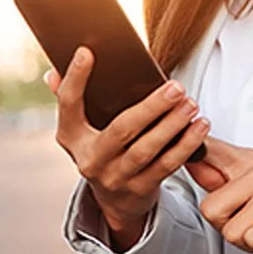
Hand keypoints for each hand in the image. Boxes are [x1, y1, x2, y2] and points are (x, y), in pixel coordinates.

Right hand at [50, 49, 208, 248]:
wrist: (114, 201)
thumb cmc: (102, 150)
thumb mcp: (82, 130)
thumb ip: (71, 100)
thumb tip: (53, 73)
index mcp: (71, 138)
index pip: (69, 105)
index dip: (75, 79)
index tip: (87, 52)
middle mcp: (90, 160)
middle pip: (121, 130)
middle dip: (152, 107)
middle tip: (176, 87)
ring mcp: (114, 178)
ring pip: (147, 150)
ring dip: (173, 126)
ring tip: (191, 104)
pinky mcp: (139, 190)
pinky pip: (166, 166)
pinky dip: (186, 145)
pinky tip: (199, 127)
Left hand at [187, 136, 252, 253]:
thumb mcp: (243, 189)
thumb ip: (214, 175)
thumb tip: (189, 156)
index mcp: (246, 161)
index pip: (210, 150)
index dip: (193, 152)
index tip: (186, 150)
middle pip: (211, 210)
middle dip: (227, 226)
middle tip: (250, 222)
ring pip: (232, 231)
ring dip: (246, 240)